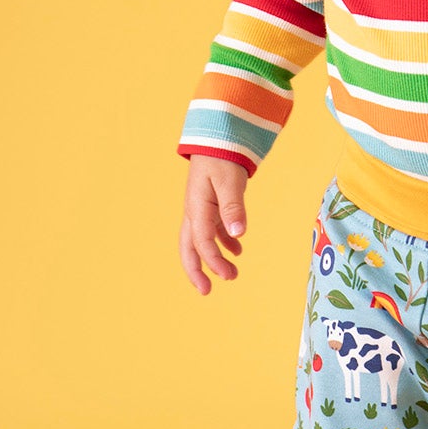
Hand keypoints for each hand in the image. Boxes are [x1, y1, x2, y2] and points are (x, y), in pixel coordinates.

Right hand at [180, 155, 249, 294]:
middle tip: (206, 291)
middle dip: (197, 270)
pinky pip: (212, 229)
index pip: (202, 241)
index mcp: (197, 207)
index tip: (228, 275)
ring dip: (214, 258)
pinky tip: (238, 251)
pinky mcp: (210, 205)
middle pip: (189, 247)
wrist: (217, 137)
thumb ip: (234, 206)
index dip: (213, 261)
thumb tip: (238, 233)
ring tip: (232, 274)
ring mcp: (201, 208)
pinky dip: (224, 242)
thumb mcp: (230, 181)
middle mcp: (195, 211)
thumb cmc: (222, 157)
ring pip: (201, 240)